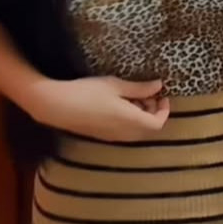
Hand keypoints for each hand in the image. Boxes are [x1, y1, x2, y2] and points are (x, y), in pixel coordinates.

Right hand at [31, 75, 169, 141]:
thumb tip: (158, 86)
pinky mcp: (103, 136)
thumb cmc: (88, 92)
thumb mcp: (116, 85)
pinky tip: (119, 105)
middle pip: (149, 129)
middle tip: (147, 94)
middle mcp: (125, 133)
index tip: (162, 96)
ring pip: (137, 131)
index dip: (164, 111)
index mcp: (131, 121)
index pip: (158, 124)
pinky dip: (130, 120)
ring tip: (132, 96)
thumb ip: (139, 88)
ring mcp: (113, 137)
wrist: (58, 107)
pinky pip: (125, 131)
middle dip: (152, 112)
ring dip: (141, 116)